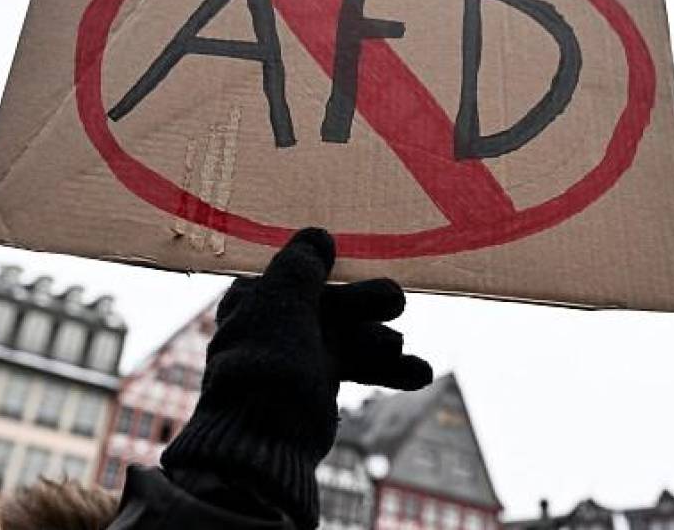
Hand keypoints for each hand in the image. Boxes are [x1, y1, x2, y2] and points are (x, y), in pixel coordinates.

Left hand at [161, 228, 431, 527]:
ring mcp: (298, 356)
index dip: (335, 270)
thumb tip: (318, 235)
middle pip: (333, 303)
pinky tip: (419, 372)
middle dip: (366, 304)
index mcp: (254, 298)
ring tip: (399, 348)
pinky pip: (358, 367)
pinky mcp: (318, 386)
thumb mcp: (284, 300)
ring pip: (351, 336)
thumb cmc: (270, 360)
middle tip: (396, 302)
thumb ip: (303, 264)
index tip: (363, 263)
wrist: (267, 439)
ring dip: (380, 341)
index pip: (302, 273)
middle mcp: (274, 324)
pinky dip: (387, 370)